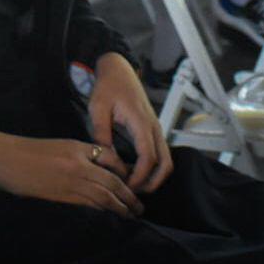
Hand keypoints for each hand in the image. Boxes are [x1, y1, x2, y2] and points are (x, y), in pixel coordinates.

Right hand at [0, 129, 143, 218]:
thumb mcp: (56, 145)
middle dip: (129, 196)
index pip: (111, 159)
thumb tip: (97, 172)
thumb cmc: (24, 150)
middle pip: (113, 182)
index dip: (124, 173)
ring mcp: (70, 181)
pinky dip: (103, 209)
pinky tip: (109, 214)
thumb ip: (78, 156)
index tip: (130, 182)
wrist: (1, 157)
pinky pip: (89, 204)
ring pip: (104, 196)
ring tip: (130, 215)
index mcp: (77, 148)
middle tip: (139, 207)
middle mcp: (79, 164)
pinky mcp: (61, 196)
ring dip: (120, 207)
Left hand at [89, 52, 172, 193]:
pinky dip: (153, 167)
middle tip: (133, 193)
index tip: (127, 187)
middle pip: (165, 164)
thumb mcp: (98, 108)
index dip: (140, 176)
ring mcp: (156, 129)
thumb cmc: (107, 87)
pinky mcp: (153, 130)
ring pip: (166, 160)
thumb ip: (101, 132)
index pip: (148, 157)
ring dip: (155, 176)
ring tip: (133, 186)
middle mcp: (154, 128)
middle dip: (152, 182)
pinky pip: (160, 153)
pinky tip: (134, 172)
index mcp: (141, 123)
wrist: (118, 70)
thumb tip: (104, 156)